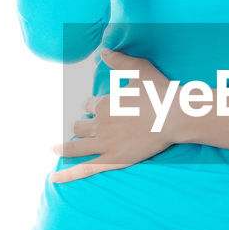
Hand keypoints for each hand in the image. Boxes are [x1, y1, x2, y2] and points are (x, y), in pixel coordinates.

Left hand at [50, 48, 178, 182]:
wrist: (175, 116)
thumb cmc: (160, 92)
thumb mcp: (139, 69)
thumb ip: (119, 60)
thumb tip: (103, 50)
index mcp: (105, 104)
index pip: (89, 105)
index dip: (90, 106)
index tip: (93, 107)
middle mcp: (101, 123)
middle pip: (79, 125)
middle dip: (78, 126)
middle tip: (80, 128)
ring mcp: (106, 143)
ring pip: (76, 145)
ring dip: (64, 146)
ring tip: (55, 148)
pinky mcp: (114, 160)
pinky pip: (85, 168)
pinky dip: (67, 174)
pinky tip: (53, 179)